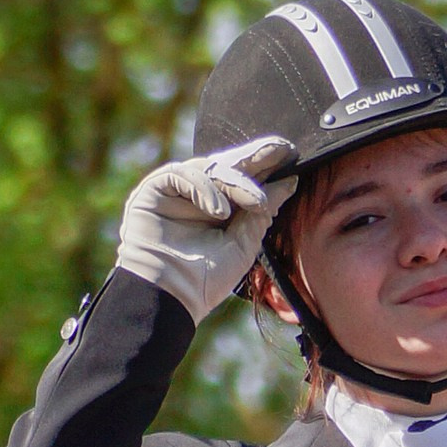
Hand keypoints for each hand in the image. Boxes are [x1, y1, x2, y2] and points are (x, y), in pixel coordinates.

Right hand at [114, 136, 294, 321]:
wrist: (171, 297)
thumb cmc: (206, 279)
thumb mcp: (244, 243)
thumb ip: (263, 212)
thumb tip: (291, 181)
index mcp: (220, 208)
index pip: (244, 178)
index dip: (267, 165)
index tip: (293, 155)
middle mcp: (198, 195)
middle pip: (228, 165)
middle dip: (257, 156)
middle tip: (282, 148)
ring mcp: (176, 191)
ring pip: (210, 168)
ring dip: (237, 183)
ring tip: (256, 202)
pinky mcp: (154, 190)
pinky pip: (182, 174)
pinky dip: (204, 189)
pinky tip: (219, 211)